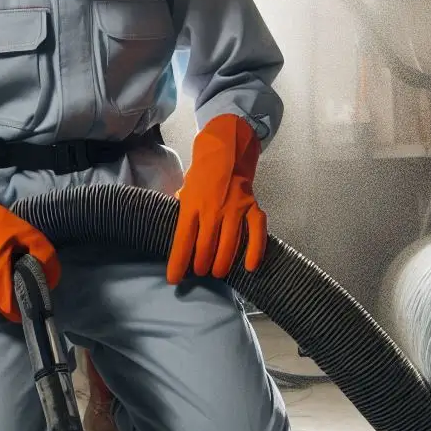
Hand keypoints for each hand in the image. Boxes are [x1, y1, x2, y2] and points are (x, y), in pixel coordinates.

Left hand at [167, 114, 266, 282]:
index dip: (177, 263)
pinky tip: (250, 267)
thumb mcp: (184, 190)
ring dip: (222, 264)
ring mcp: (235, 208)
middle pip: (205, 246)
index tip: (174, 280)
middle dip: (200, 266)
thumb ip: (181, 211)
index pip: (182, 240)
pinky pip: (256, 233)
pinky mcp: (253, 207)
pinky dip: (255, 251)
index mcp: (191, 205)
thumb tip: (174, 234)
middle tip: (199, 272)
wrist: (227, 151)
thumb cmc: (202, 175)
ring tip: (217, 273)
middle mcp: (212, 208)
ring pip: (229, 244)